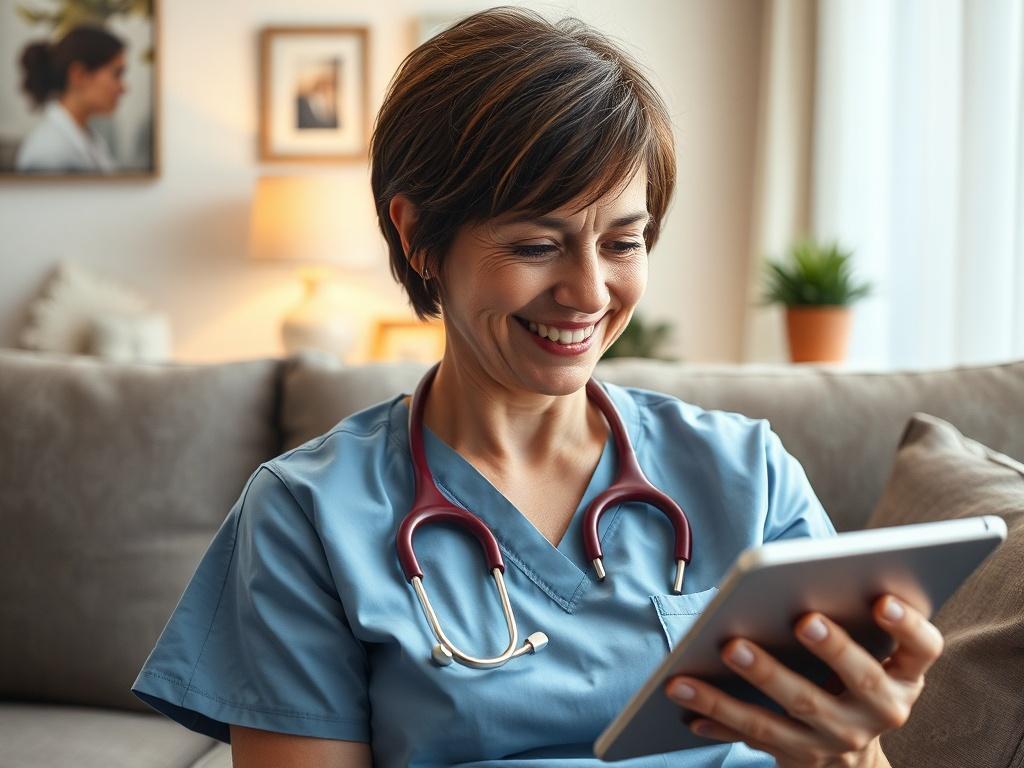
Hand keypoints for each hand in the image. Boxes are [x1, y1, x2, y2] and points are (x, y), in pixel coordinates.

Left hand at [663, 594, 943, 767]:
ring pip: (799, 708)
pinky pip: (756, 736)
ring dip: (760, 677)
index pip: (923, 647)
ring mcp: (841, 738)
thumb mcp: (868, 651)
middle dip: (832, 648)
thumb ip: (848, 616)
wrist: (847, 759)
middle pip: (860, 678)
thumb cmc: (849, 673)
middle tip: (801, 618)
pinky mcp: (799, 757)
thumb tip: (799, 576)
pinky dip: (721, 716)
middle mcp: (882, 710)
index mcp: (905, 674)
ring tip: (726, 646)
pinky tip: (690, 700)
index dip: (907, 624)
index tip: (881, 599)